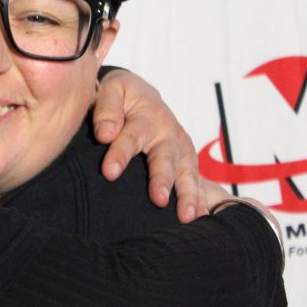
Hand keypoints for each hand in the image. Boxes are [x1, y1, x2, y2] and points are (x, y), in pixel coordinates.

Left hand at [93, 69, 205, 222]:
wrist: (143, 95)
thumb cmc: (123, 95)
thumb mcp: (113, 90)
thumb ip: (107, 110)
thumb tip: (104, 134)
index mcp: (146, 117)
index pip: (130, 138)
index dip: (119, 155)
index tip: (108, 173)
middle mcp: (169, 135)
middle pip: (165, 159)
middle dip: (162, 180)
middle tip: (158, 200)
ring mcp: (182, 149)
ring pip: (187, 173)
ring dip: (188, 195)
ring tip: (186, 216)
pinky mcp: (188, 161)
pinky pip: (197, 181)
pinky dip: (201, 199)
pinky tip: (200, 217)